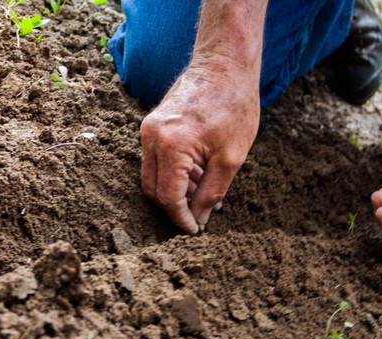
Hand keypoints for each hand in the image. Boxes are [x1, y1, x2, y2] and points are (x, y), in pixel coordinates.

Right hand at [140, 62, 259, 233]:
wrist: (224, 64)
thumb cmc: (234, 105)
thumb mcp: (231, 158)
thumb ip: (211, 193)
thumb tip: (199, 218)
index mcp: (171, 146)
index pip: (168, 197)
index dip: (180, 219)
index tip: (194, 231)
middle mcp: (151, 138)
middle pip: (153, 189)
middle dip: (174, 207)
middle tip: (198, 217)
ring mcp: (148, 129)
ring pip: (152, 176)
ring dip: (174, 190)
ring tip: (203, 193)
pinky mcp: (151, 125)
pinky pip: (155, 160)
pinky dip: (172, 173)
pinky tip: (197, 175)